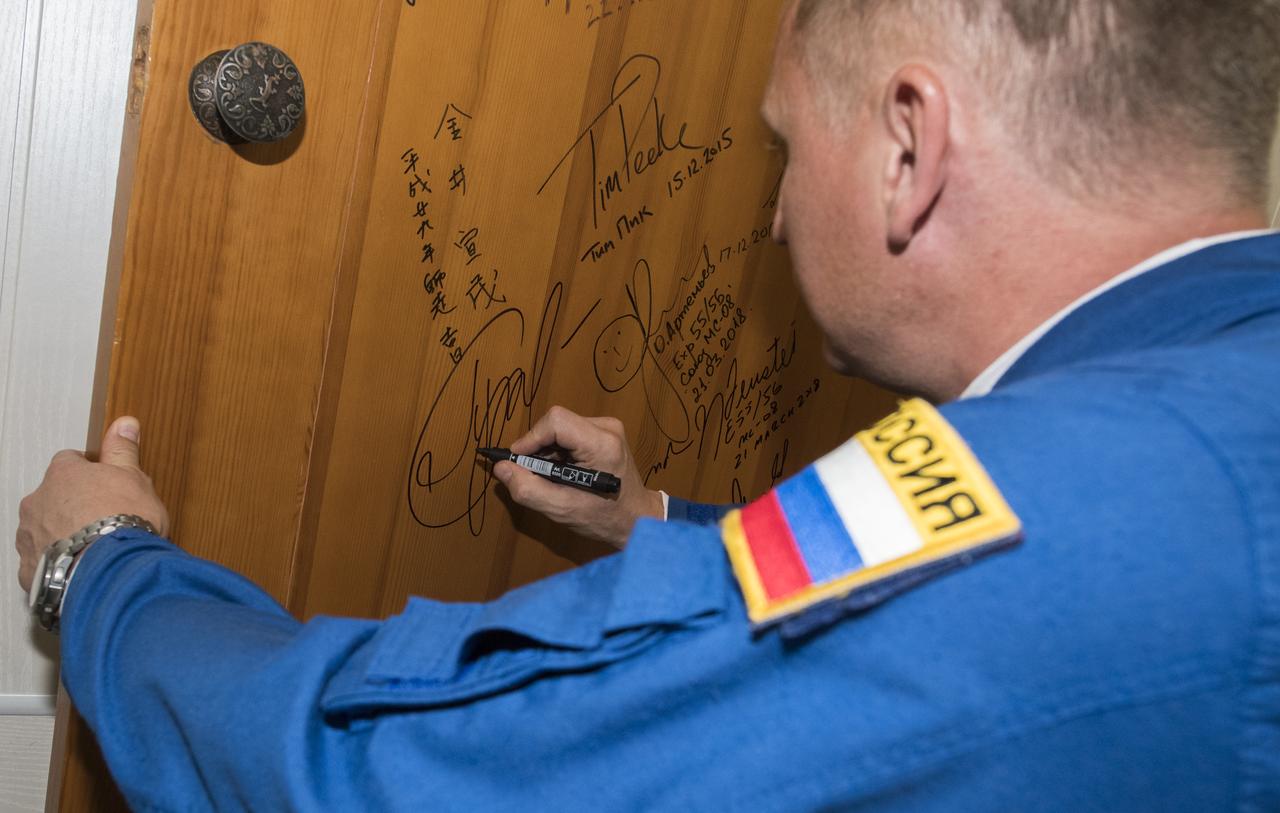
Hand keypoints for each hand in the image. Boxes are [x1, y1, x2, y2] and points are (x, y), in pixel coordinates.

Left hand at [15, 416, 168, 592]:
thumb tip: (124, 423)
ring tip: (93, 547)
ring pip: (43, 528)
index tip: (105, 482)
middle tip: (103, 518)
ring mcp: (30, 536)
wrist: (112, 570)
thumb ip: (122, 450)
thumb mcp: (133, 477)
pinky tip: (80, 568)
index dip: (89, 471)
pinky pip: (40, 563)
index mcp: (62, 474)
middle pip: (52, 496)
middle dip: (72, 505)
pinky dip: (56, 564)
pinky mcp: (29, 569)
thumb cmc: (123, 520)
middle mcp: (37, 502)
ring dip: (61, 534)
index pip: (69, 461)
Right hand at [493, 406, 662, 547]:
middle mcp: (607, 428)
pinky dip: (559, 451)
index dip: (530, 439)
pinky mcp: (605, 432)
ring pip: (561, 427)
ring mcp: (608, 428)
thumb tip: (501, 468)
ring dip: (548, 451)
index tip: (518, 461)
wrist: (636, 519)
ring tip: (552, 477)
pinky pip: (570, 432)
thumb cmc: (604, 517)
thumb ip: (528, 489)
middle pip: (556, 423)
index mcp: (601, 445)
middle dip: (538, 448)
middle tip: (535, 475)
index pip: (555, 422)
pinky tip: (563, 471)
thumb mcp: (562, 510)